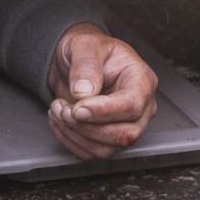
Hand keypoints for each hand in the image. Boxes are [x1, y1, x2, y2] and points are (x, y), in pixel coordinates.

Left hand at [45, 22, 158, 159]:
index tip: (78, 107)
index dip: (104, 111)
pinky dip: (70, 141)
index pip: (132, 106)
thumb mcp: (85, 45)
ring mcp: (126, 125)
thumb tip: (85, 91)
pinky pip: (91, 153)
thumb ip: (85, 65)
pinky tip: (61, 121)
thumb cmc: (88, 50)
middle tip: (64, 109)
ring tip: (58, 110)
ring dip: (75, 135)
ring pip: (106, 149)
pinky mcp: (108, 139)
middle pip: (125, 134)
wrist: (76, 61)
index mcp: (141, 80)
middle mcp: (140, 107)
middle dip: (87, 127)